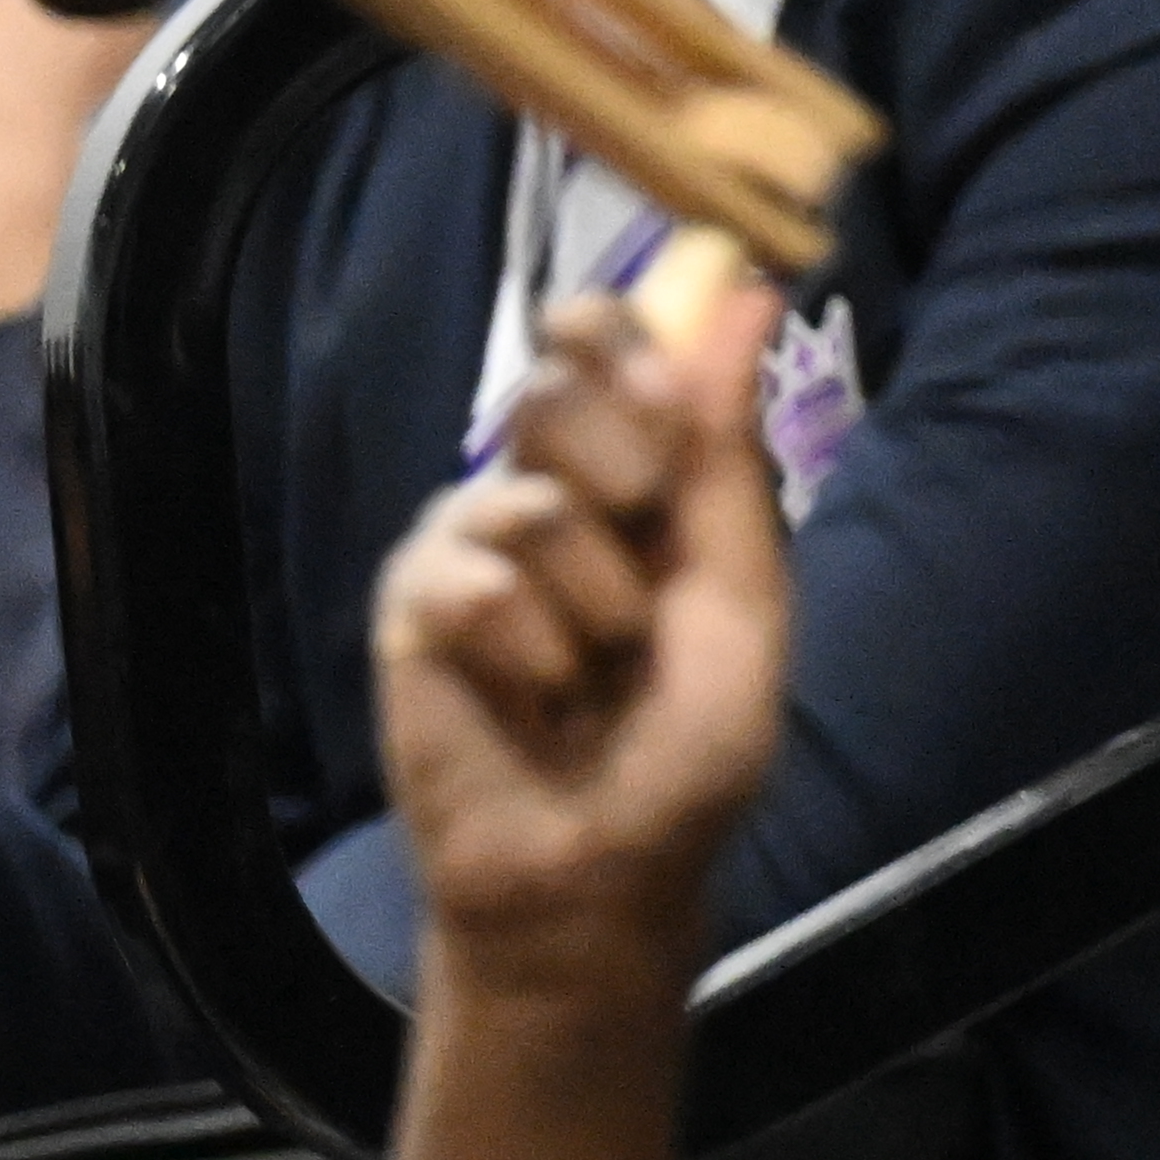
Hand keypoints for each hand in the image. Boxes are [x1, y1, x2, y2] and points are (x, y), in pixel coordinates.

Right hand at [372, 274, 793, 1009]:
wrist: (603, 861)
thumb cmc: (687, 740)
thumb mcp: (738, 593)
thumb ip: (727, 453)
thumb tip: (751, 298)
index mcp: (633, 471)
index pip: (597, 341)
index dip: (613, 334)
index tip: (651, 382)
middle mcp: (542, 489)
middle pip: (550, 392)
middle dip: (627, 473)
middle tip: (645, 558)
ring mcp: (466, 543)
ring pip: (525, 495)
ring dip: (595, 596)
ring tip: (596, 668)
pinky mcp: (408, 606)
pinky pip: (468, 578)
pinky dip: (528, 648)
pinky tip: (534, 696)